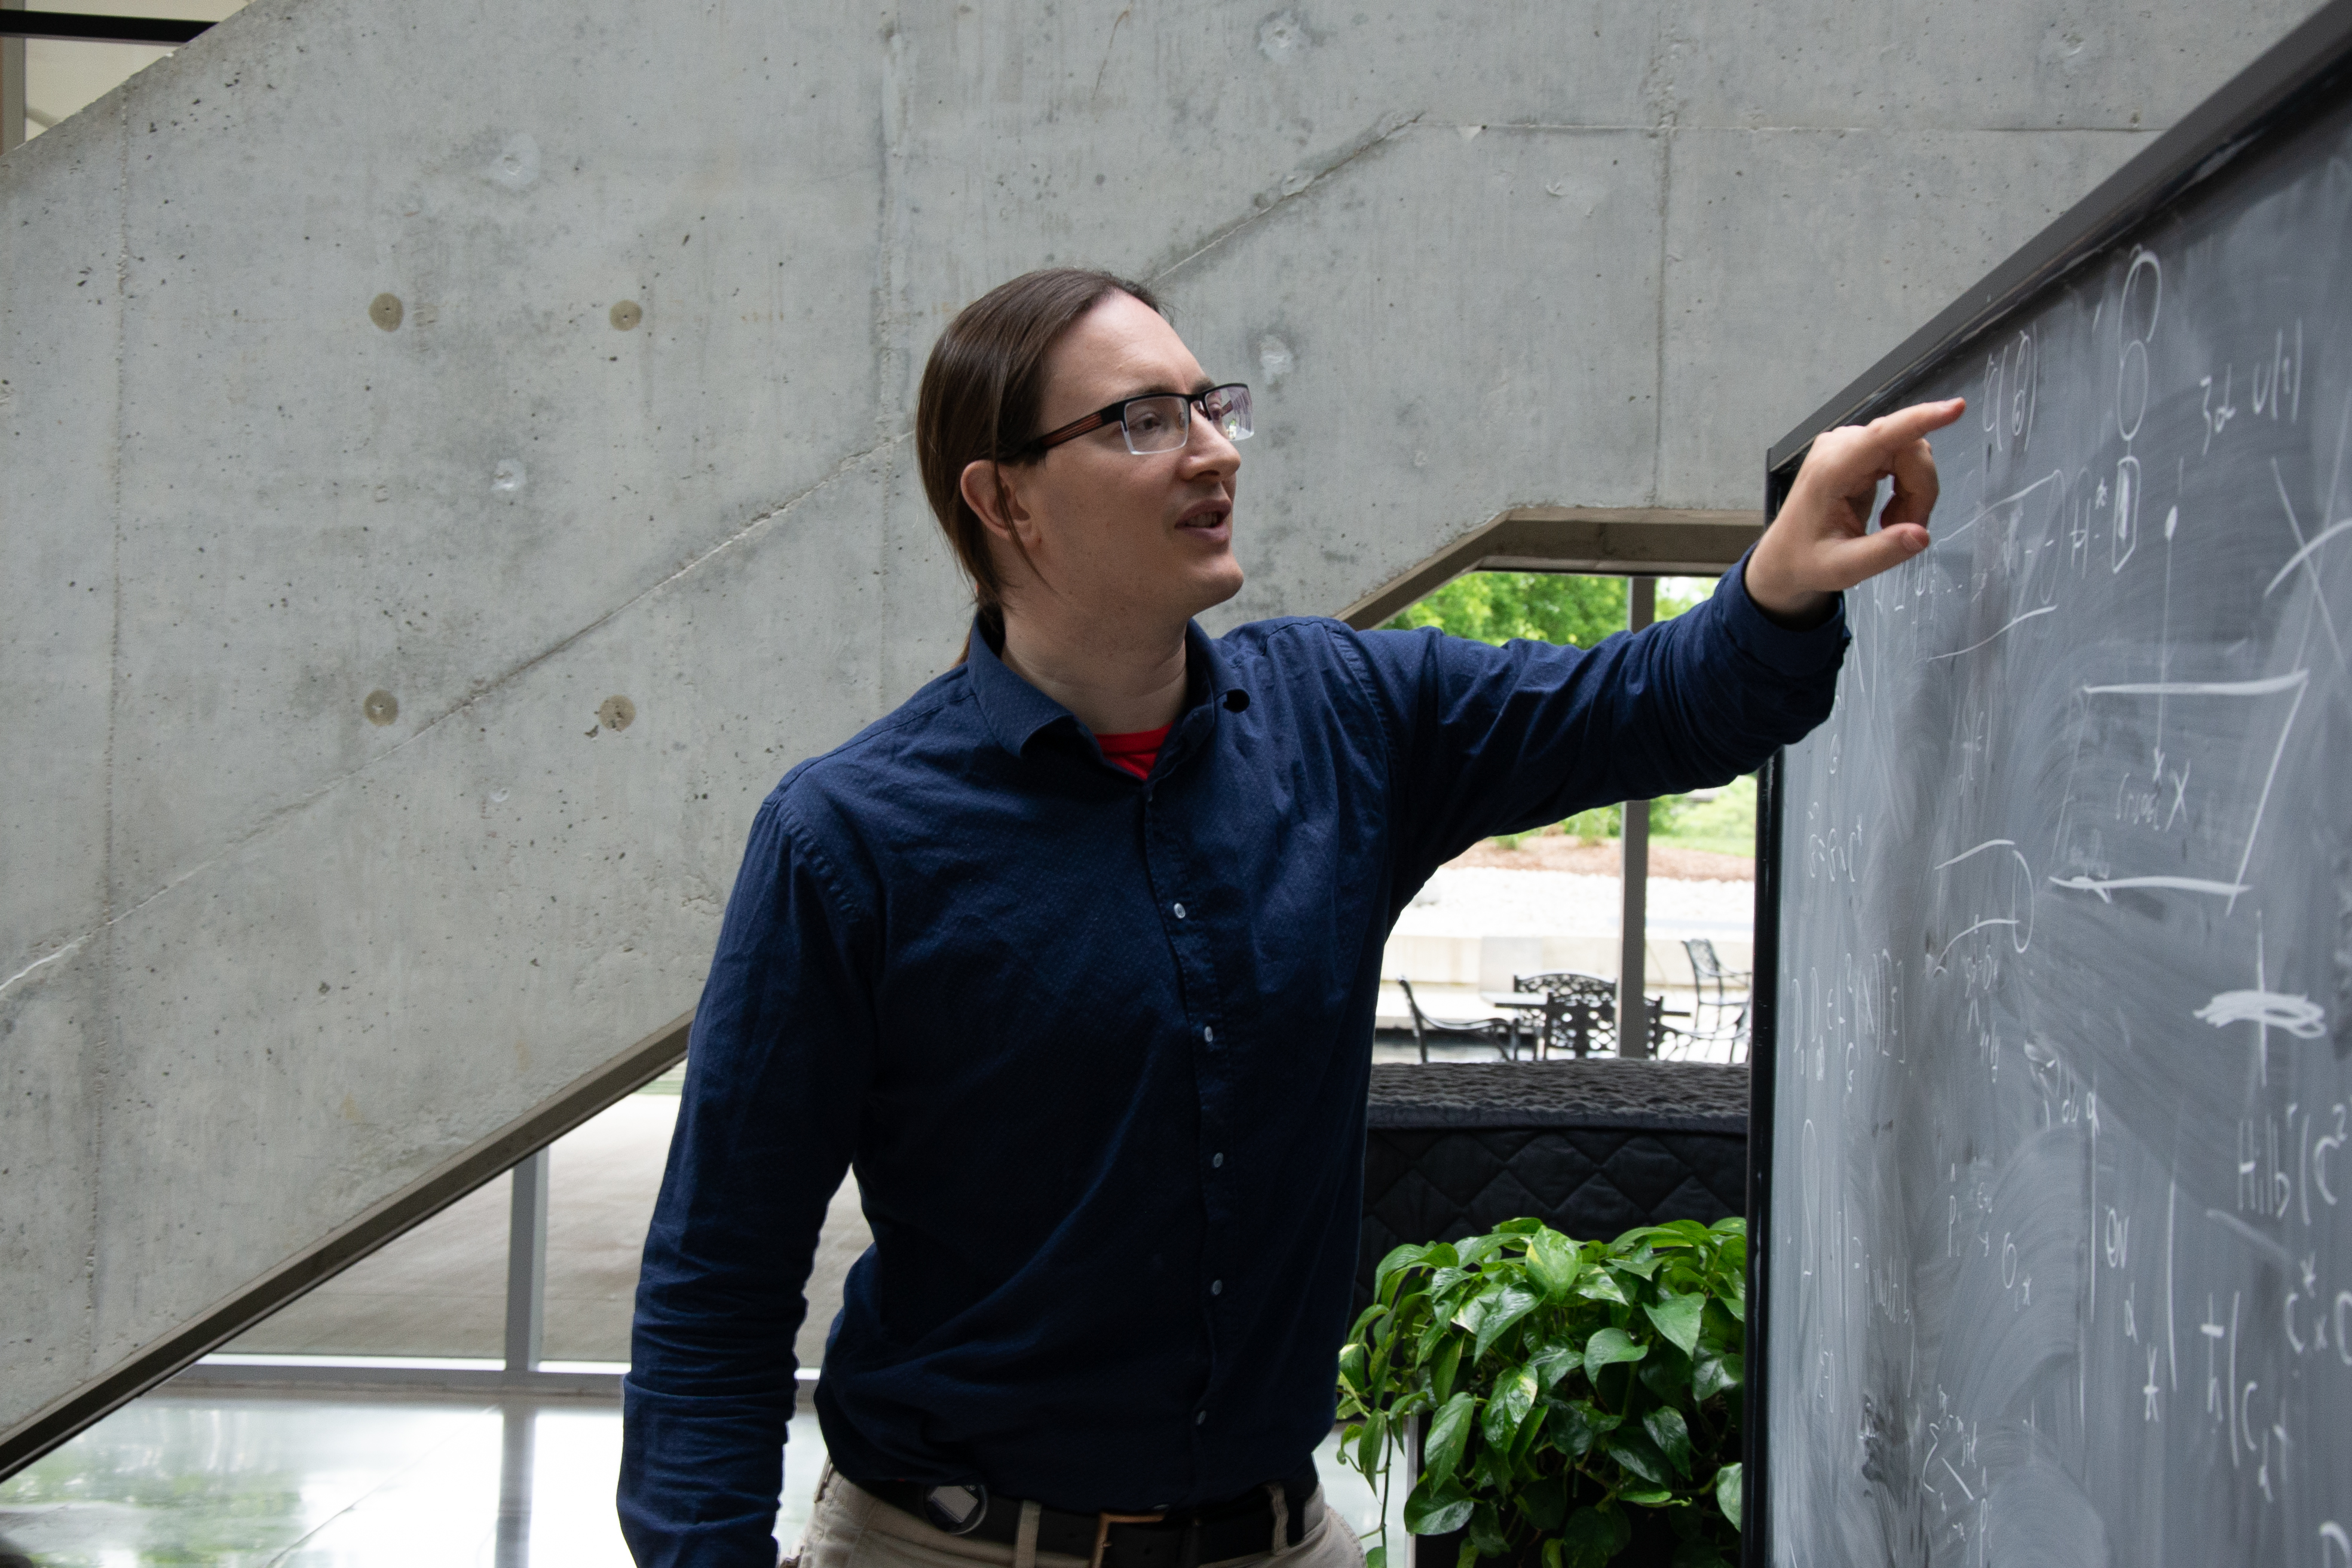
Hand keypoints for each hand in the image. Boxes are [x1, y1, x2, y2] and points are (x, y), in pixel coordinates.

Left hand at [1743, 398, 1966, 624]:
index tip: (1955, 408)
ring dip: (1915, 492)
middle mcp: (1839, 448)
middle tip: (1909, 529)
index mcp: (1829, 472)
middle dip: (1921, 490)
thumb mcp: (1842, 569)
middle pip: (1908, 448)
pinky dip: (1907, 489)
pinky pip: (1903, 457)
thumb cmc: (1806, 561)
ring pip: (1911, 452)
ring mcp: (1848, 445)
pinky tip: (1888, 515)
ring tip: (1892, 526)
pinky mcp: (1858, 450)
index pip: (1881, 436)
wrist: (1784, 557)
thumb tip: (1921, 535)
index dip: (1920, 420)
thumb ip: (1882, 553)